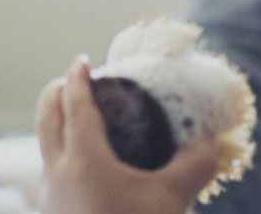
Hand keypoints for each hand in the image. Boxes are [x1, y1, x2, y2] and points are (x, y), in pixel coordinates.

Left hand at [37, 55, 227, 213]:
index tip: (81, 61)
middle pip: (46, 120)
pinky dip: (63, 160)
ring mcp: (51, 199)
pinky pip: (53, 177)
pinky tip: (85, 175)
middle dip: (54, 95)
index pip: (76, 106)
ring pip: (45, 151)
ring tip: (76, 125)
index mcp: (84, 159)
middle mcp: (58, 174)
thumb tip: (215, 146)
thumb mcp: (171, 202)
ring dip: (55, 129)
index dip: (78, 80)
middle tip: (68, 81)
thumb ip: (194, 168)